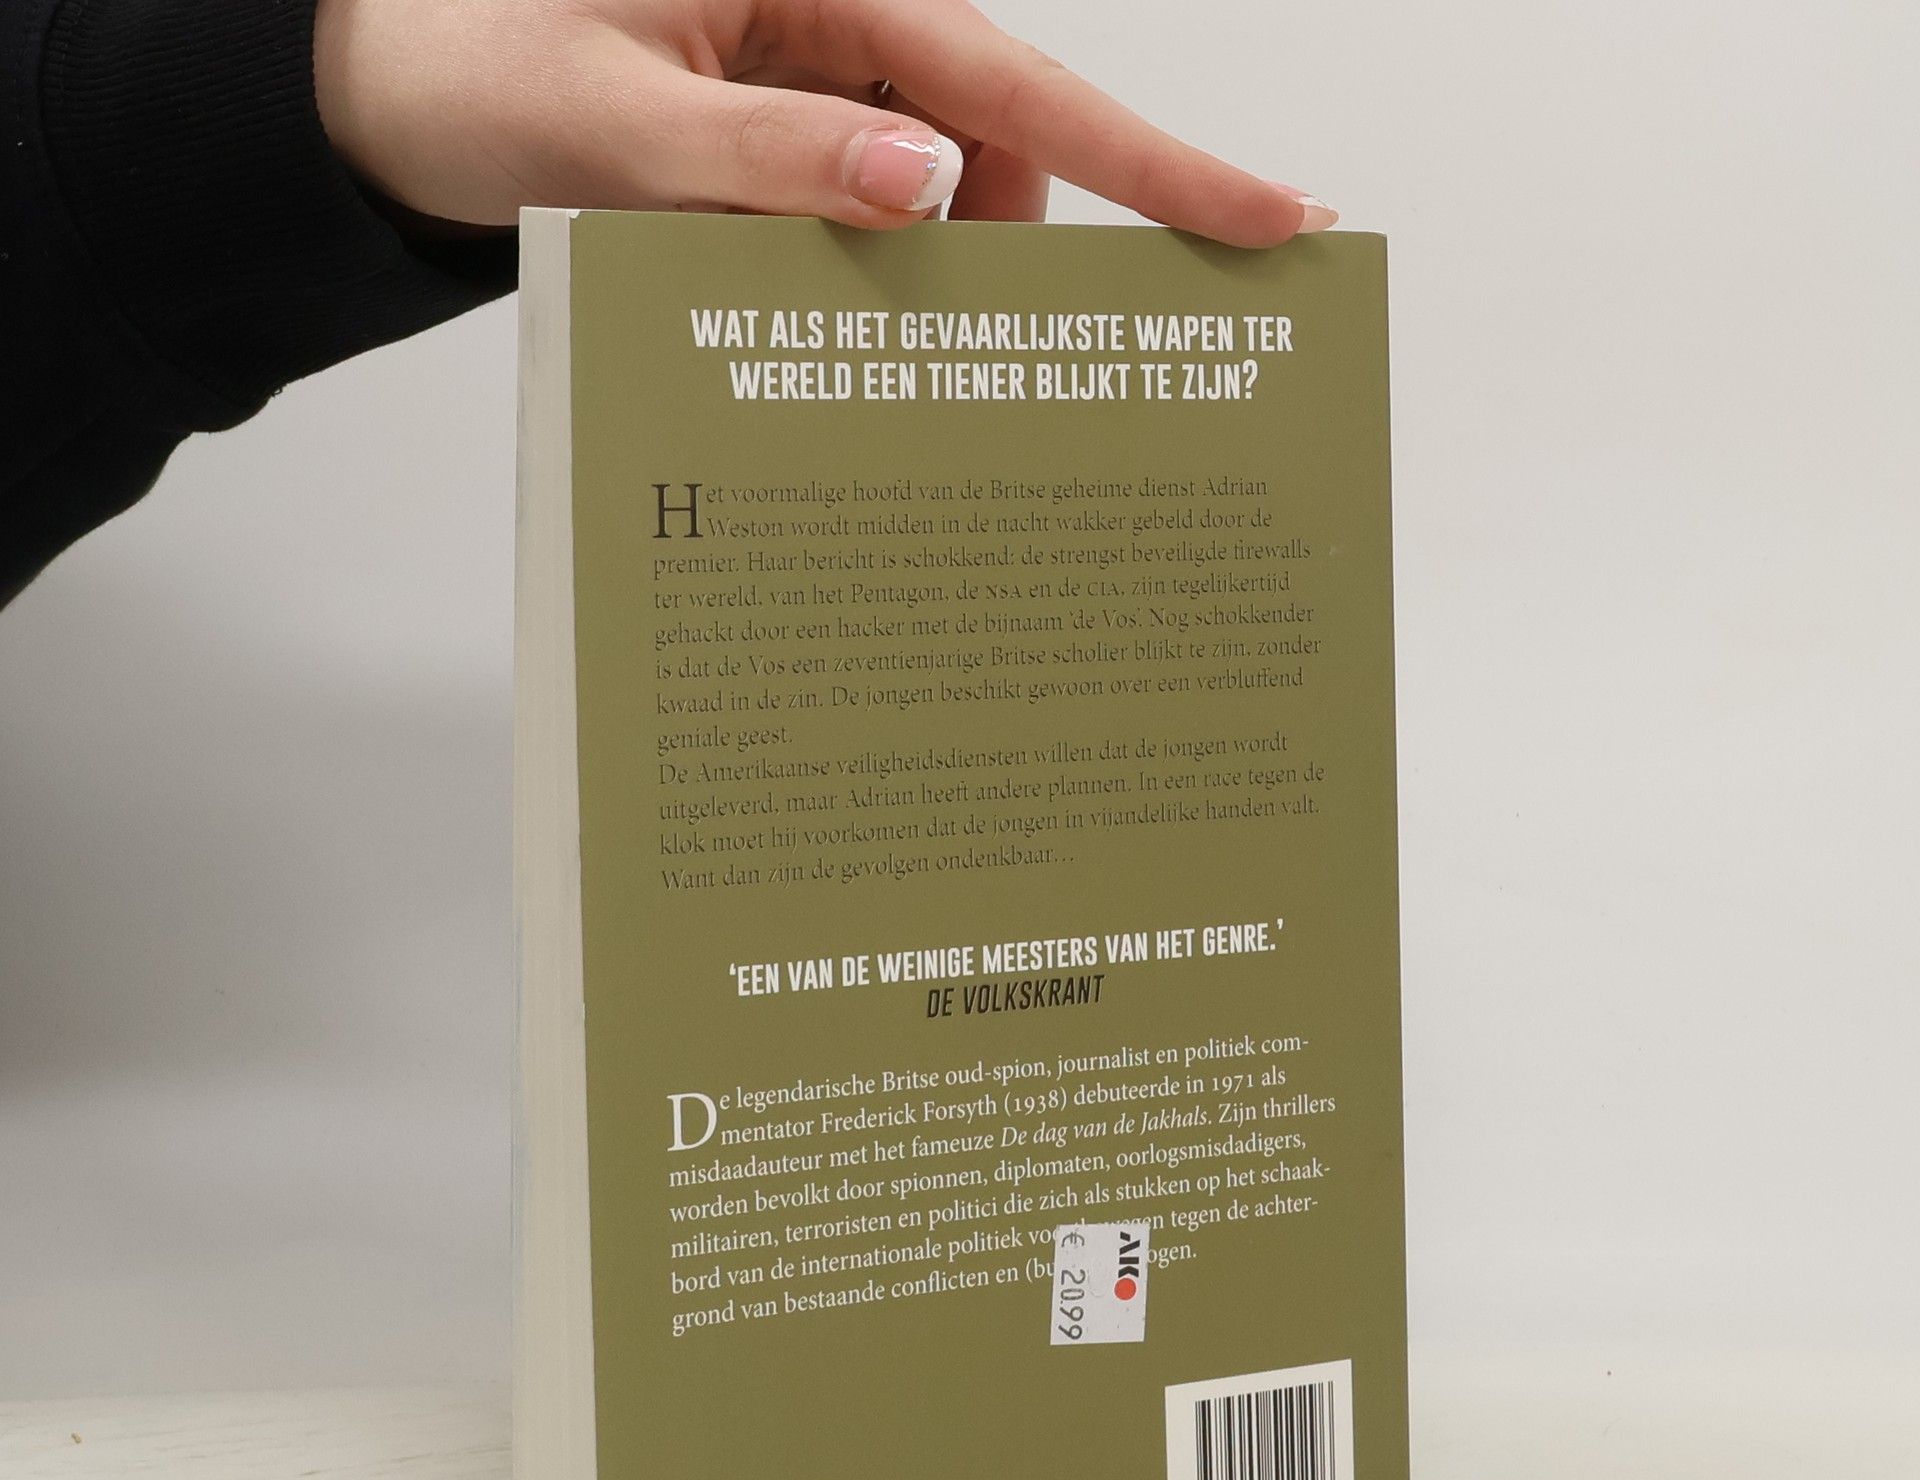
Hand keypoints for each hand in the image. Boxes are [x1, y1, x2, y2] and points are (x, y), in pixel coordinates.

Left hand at [312, 0, 1335, 246]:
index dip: (1154, 158)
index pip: (1018, 82)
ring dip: (908, 262)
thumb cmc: (476, 70)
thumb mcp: (616, 123)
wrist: (385, 88)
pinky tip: (798, 291)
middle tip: (953, 338)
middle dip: (992, 243)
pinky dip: (859, 257)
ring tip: (802, 302)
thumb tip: (927, 188)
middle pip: (994, 139)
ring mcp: (812, 71)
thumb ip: (770, 156)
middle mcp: (836, 13)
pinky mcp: (783, 121)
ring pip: (935, 179)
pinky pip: (866, 195)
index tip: (1271, 215)